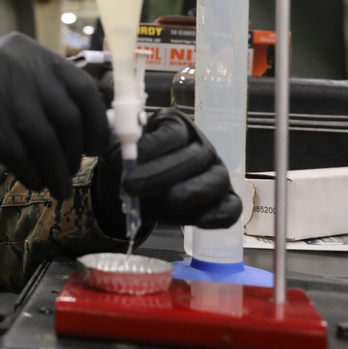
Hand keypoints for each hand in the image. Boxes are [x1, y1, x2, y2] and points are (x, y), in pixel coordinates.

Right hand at [0, 32, 109, 199]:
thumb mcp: (7, 85)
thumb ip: (44, 95)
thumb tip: (95, 127)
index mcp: (25, 48)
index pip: (80, 85)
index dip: (96, 121)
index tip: (97, 148)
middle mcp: (12, 58)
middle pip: (65, 115)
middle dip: (75, 152)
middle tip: (72, 173)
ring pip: (44, 137)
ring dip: (56, 170)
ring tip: (57, 188)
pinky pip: (19, 151)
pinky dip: (31, 172)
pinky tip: (32, 182)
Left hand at [93, 108, 241, 231]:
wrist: (133, 192)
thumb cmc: (128, 164)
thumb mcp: (116, 153)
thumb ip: (117, 150)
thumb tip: (118, 157)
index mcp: (175, 126)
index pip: (173, 132)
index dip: (154, 145)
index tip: (132, 157)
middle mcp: (200, 146)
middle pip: (195, 156)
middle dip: (164, 172)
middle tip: (134, 185)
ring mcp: (215, 172)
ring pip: (217, 179)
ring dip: (195, 190)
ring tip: (171, 200)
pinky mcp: (222, 199)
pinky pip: (231, 207)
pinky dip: (220, 215)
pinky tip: (200, 222)